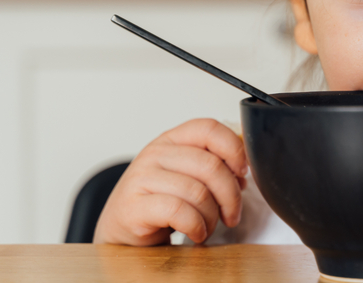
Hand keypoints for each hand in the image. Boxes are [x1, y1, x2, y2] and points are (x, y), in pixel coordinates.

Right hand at [93, 118, 249, 244]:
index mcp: (172, 139)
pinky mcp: (134, 206)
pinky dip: (197, 227)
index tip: (243, 172)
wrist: (120, 225)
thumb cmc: (158, 199)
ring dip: (213, 216)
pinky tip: (196, 233)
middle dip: (230, 195)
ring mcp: (142, 178)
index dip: (234, 149)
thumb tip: (242, 172)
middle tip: (232, 213)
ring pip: (198, 192)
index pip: (209, 128)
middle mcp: (155, 153)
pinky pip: (180, 212)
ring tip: (209, 226)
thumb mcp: (185, 173)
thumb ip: (211, 165)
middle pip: (211, 166)